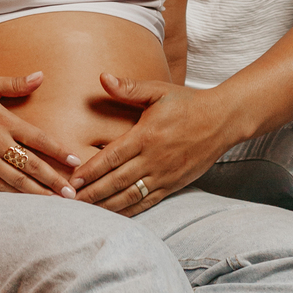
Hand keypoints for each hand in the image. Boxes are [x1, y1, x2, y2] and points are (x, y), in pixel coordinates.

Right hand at [0, 72, 79, 196]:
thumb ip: (15, 84)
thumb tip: (40, 76)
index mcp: (2, 121)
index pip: (37, 138)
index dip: (58, 151)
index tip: (75, 161)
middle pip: (31, 165)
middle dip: (53, 180)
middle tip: (72, 193)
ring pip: (16, 180)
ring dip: (37, 193)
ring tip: (56, 203)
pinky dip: (13, 196)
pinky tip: (27, 204)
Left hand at [70, 74, 230, 213]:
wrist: (223, 120)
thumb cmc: (188, 103)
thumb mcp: (158, 91)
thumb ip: (129, 88)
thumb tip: (103, 77)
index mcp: (146, 136)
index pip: (112, 156)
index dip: (90, 170)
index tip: (72, 179)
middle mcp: (154, 158)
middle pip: (116, 180)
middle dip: (91, 192)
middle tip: (70, 200)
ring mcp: (165, 175)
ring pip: (130, 195)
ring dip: (106, 205)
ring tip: (86, 211)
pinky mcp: (174, 185)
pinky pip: (147, 202)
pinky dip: (129, 210)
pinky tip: (114, 215)